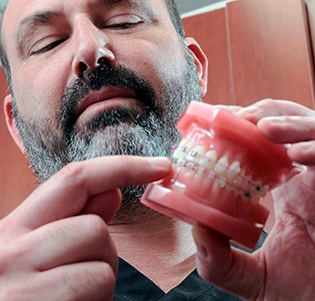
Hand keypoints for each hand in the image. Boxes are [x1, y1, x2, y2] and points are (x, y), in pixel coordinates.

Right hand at [0, 155, 169, 300]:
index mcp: (11, 231)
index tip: (161, 165)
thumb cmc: (11, 295)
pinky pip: (95, 297)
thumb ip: (71, 221)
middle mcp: (10, 253)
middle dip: (103, 252)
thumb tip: (112, 191)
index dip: (124, 166)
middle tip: (79, 277)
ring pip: (102, 267)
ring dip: (98, 285)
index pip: (75, 179)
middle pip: (95, 228)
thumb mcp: (28, 254)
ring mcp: (22, 290)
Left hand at [192, 99, 314, 300]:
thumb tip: (195, 227)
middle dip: (269, 114)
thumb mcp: (254, 277)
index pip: (270, 142)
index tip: (220, 120)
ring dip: (294, 124)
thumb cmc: (310, 297)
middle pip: (298, 126)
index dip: (247, 126)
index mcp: (292, 189)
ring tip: (263, 127)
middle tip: (239, 117)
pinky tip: (297, 154)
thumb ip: (221, 258)